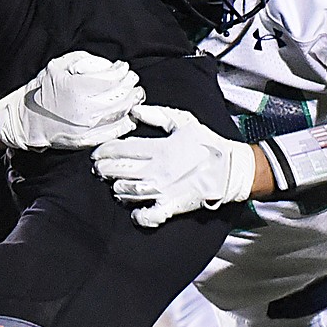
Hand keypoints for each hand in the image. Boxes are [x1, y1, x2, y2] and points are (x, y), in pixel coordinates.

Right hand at [0, 51, 145, 150]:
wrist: (26, 118)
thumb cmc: (42, 89)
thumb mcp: (59, 66)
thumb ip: (85, 61)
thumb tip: (109, 66)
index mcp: (76, 88)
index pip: (111, 79)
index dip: (122, 73)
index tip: (125, 68)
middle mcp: (84, 110)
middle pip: (120, 97)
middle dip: (130, 87)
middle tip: (133, 81)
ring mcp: (86, 128)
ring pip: (120, 114)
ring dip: (131, 104)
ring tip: (134, 95)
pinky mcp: (86, 140)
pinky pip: (112, 132)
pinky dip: (124, 124)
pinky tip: (129, 117)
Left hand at [92, 105, 253, 227]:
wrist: (230, 169)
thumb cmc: (206, 142)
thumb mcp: (182, 121)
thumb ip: (156, 115)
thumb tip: (133, 110)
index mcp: (159, 149)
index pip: (121, 150)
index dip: (104, 151)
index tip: (96, 153)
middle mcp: (157, 170)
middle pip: (120, 170)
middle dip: (103, 169)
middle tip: (97, 168)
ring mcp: (164, 190)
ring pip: (129, 191)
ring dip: (116, 187)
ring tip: (111, 183)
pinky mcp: (172, 206)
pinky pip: (150, 215)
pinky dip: (139, 216)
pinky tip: (133, 211)